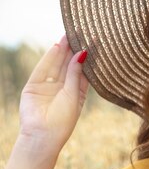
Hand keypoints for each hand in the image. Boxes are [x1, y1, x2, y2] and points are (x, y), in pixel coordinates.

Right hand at [18, 35, 89, 158]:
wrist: (43, 137)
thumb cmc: (63, 121)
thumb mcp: (73, 95)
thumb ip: (75, 73)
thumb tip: (82, 53)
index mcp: (76, 92)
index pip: (83, 69)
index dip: (88, 56)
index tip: (95, 40)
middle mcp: (62, 87)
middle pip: (69, 64)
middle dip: (74, 49)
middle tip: (81, 31)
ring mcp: (47, 86)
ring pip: (56, 64)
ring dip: (62, 50)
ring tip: (69, 35)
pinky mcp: (33, 86)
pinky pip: (43, 69)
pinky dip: (49, 57)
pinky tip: (57, 46)